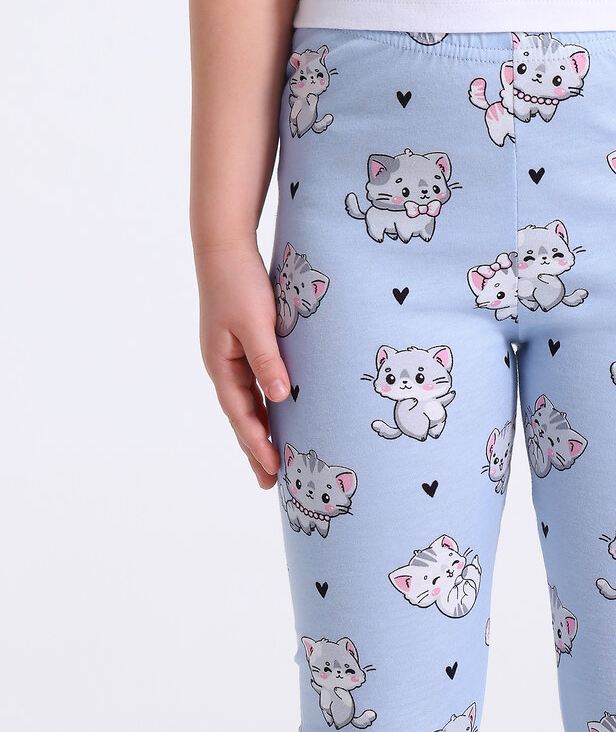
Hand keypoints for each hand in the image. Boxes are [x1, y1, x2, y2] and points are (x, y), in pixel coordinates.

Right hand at [196, 239, 290, 487]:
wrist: (224, 247)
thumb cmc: (239, 282)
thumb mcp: (255, 322)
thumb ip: (267, 360)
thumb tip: (279, 397)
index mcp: (221, 365)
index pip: (241, 414)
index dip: (256, 442)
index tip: (272, 468)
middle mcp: (223, 367)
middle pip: (241, 417)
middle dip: (254, 450)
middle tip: (269, 484)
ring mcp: (230, 359)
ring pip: (247, 406)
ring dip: (259, 433)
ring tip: (272, 463)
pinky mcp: (241, 349)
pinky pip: (253, 389)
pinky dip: (263, 409)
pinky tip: (275, 420)